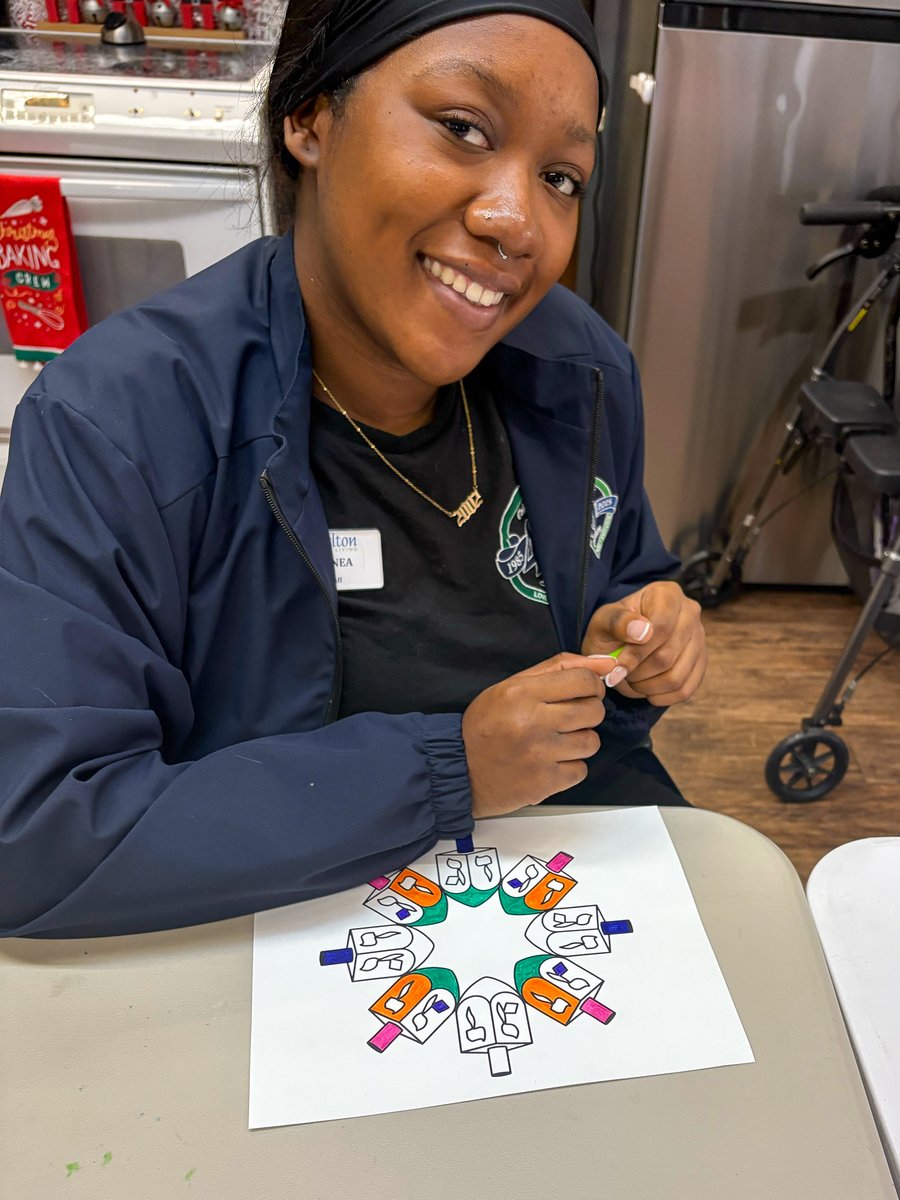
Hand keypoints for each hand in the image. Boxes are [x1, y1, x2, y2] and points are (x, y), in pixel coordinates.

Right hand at [462, 653, 617, 818]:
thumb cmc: (486, 724)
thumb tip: (607, 663)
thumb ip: (559, 668)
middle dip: (587, 713)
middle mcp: (532, 721)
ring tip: (555, 742)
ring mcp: (540, 754)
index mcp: (522, 692)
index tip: (583, 692)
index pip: (584, 680)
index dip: (592, 685)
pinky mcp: (544, 782)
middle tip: (567, 719)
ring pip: (591, 742)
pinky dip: (569, 767)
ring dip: (579, 742)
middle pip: (594, 711)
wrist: (459, 768)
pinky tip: (549, 763)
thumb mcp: (512, 686)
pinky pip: (581, 770)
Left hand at [582, 580, 706, 705]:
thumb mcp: (603, 621)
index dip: (637, 652)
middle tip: (619, 674)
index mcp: (667, 594)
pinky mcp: (701, 663)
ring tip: (631, 680)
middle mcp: (691, 613)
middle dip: (638, 672)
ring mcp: (699, 639)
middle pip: (668, 655)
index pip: (661, 627)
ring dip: (647, 687)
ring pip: (677, 677)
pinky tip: (645, 689)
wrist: (620, 642)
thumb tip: (643, 632)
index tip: (616, 666)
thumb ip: (618, 622)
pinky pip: (685, 690)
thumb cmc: (611, 629)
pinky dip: (661, 697)